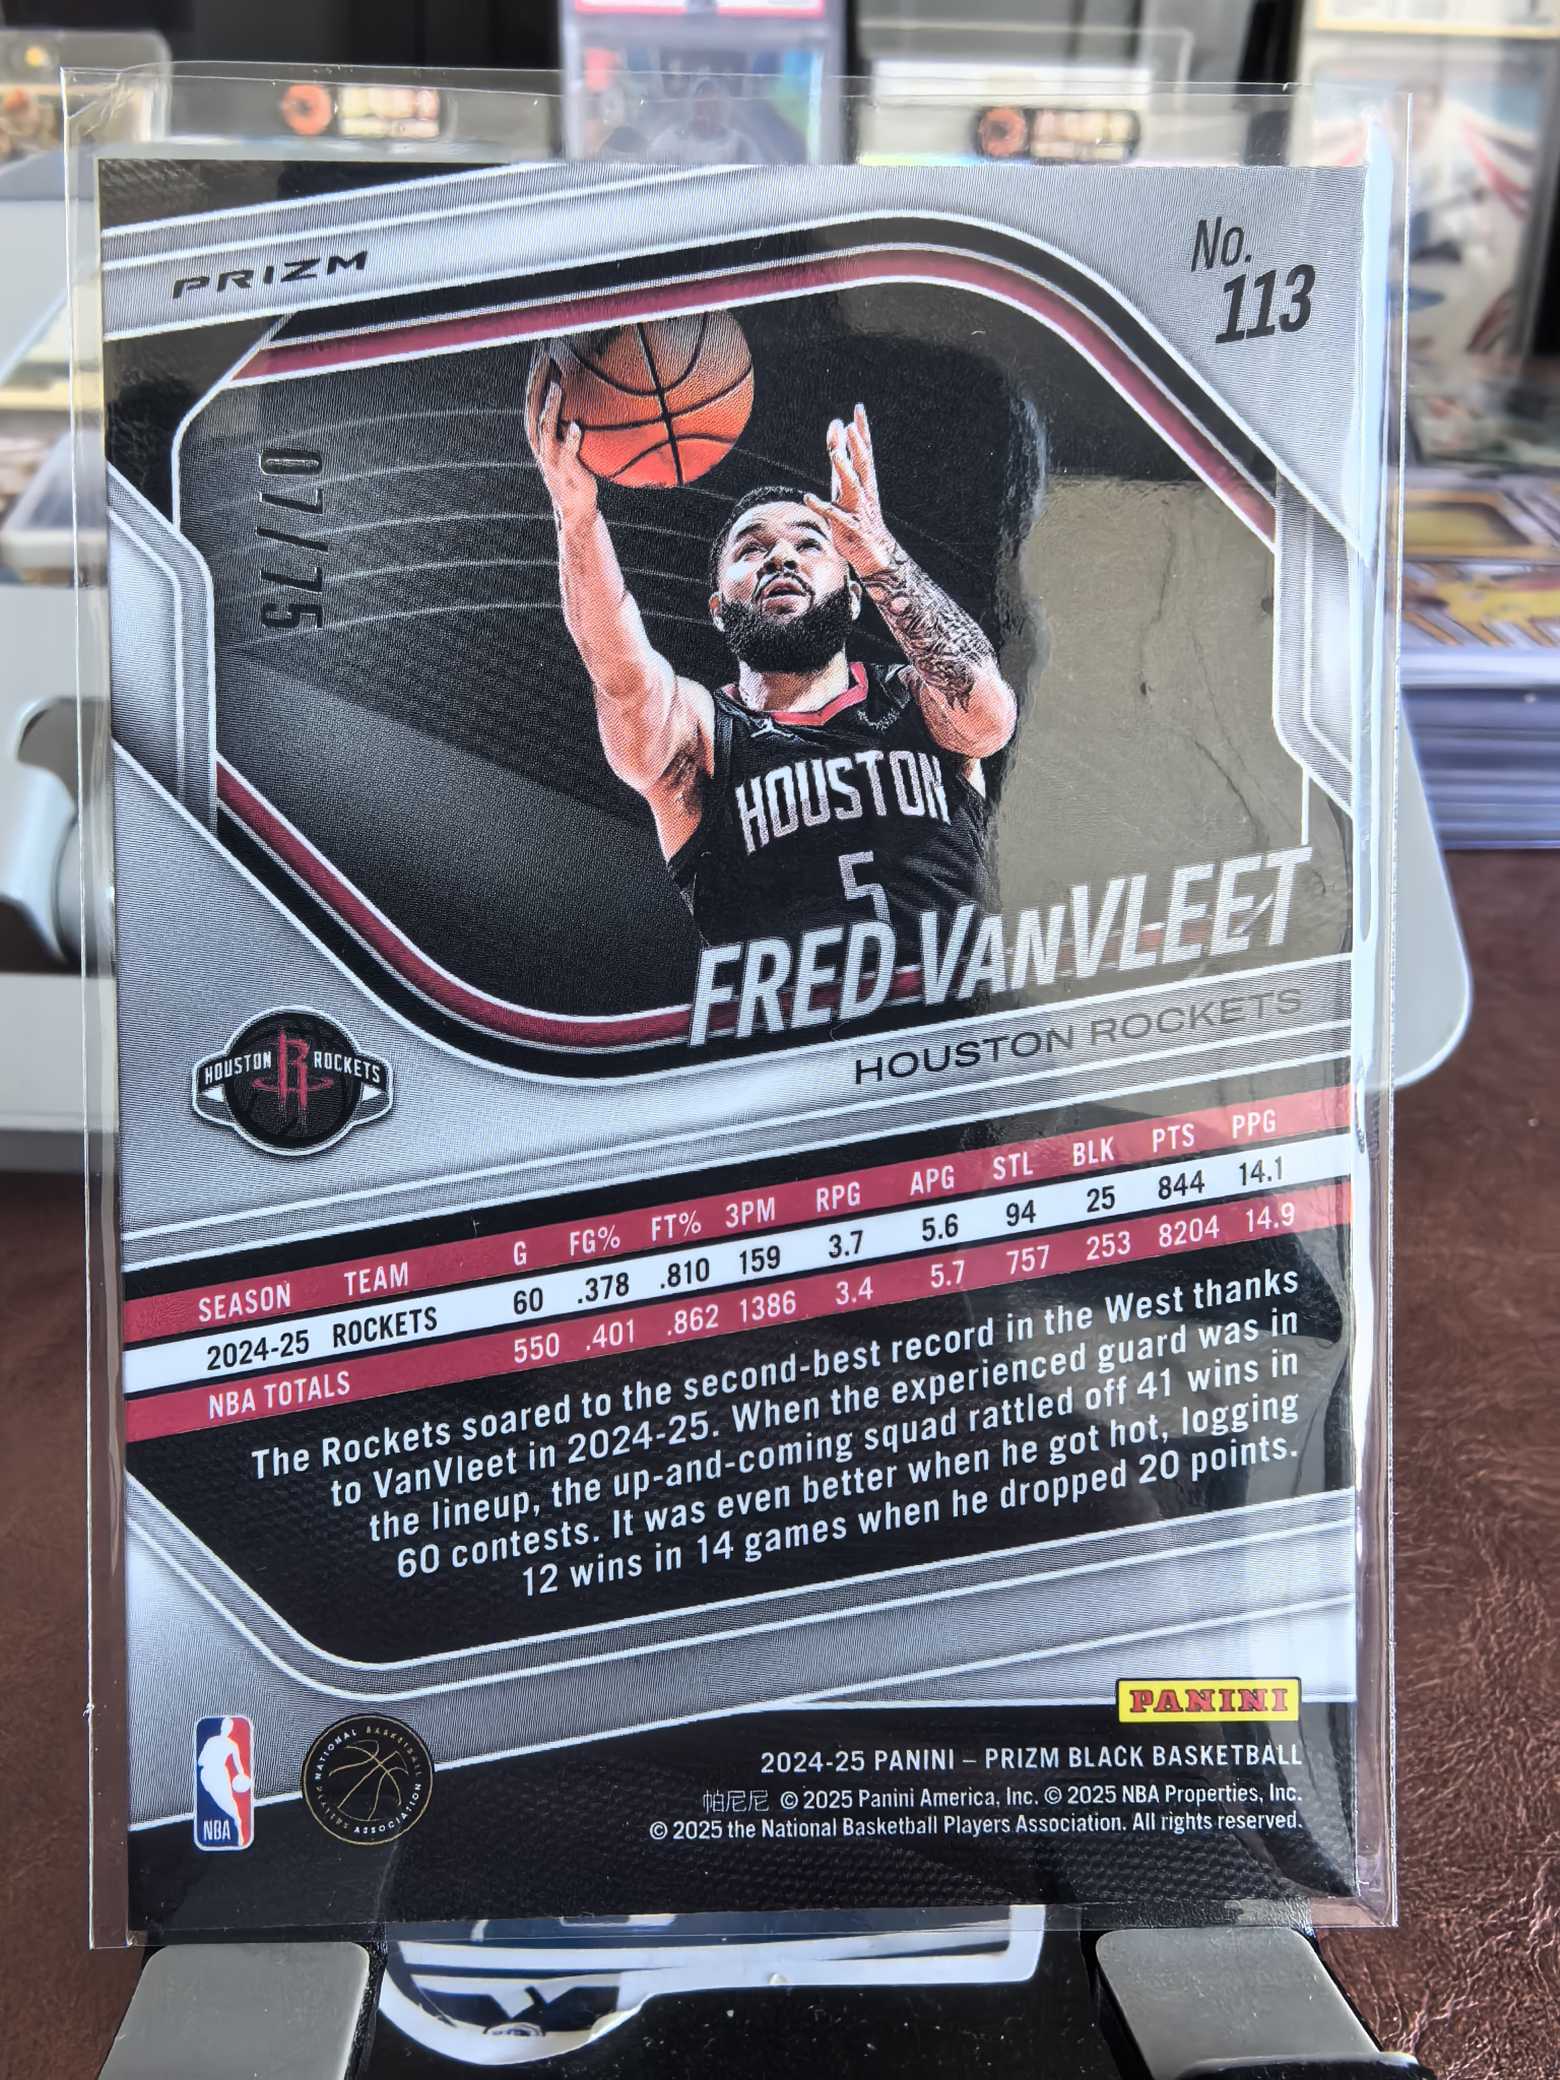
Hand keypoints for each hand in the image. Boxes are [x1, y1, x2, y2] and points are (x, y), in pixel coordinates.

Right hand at [525, 350, 597, 524]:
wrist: (575, 504)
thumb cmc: (576, 465)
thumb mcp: (571, 436)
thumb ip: (573, 413)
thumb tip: (594, 385)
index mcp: (537, 427)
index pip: (532, 390)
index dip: (534, 366)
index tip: (541, 340)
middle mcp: (538, 438)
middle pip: (533, 402)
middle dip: (537, 376)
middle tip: (545, 351)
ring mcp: (550, 454)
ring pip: (545, 426)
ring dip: (551, 406)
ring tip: (558, 385)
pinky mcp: (565, 469)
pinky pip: (568, 453)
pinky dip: (571, 440)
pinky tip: (578, 427)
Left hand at [802, 404, 896, 579]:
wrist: (874, 554)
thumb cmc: (857, 518)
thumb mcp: (847, 488)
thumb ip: (841, 463)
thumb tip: (838, 435)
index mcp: (864, 482)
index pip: (865, 452)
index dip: (862, 431)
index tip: (858, 409)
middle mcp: (864, 493)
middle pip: (862, 465)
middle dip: (857, 446)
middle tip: (851, 426)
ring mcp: (858, 510)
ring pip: (852, 487)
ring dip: (844, 470)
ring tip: (835, 453)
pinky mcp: (849, 528)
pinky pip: (834, 516)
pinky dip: (822, 506)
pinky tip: (808, 498)